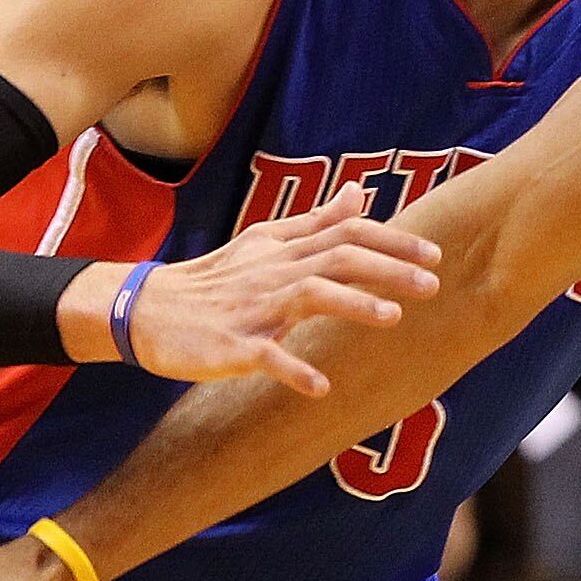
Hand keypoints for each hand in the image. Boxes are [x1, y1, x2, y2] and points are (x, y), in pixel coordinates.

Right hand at [68, 184, 441, 396]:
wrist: (146, 311)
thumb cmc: (216, 279)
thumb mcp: (266, 242)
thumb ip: (317, 221)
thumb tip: (361, 193)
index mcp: (284, 249)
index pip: (345, 234)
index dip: (391, 242)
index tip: (434, 255)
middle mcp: (273, 272)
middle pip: (336, 259)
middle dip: (387, 269)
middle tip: (433, 283)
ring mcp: (251, 308)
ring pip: (306, 297)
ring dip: (351, 304)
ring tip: (393, 318)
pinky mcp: (230, 345)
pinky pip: (263, 356)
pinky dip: (291, 370)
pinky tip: (320, 388)